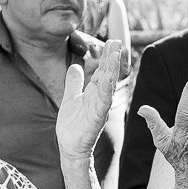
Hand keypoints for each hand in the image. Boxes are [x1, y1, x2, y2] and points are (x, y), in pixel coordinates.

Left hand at [57, 40, 121, 162]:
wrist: (70, 147)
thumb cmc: (72, 126)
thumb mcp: (70, 98)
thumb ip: (74, 83)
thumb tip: (75, 66)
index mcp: (93, 93)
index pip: (102, 70)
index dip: (107, 56)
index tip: (111, 41)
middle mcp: (99, 98)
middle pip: (108, 74)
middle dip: (112, 57)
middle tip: (117, 41)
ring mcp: (100, 107)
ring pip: (108, 85)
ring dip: (112, 70)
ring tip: (115, 54)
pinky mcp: (97, 117)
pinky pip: (103, 101)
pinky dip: (106, 89)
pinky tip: (108, 78)